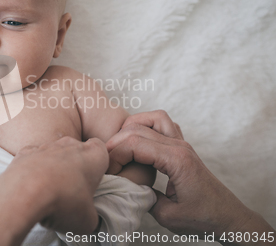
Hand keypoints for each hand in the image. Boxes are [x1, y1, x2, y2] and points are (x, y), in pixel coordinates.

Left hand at [0, 136, 108, 245]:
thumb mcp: (87, 220)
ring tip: (49, 192)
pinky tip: (31, 185)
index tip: (93, 180)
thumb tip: (85, 218)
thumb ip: (90, 214)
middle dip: (75, 167)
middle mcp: (70, 145)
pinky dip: (32, 168)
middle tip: (72, 191)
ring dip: (53, 168)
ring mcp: (46, 146)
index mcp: (93, 156)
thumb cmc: (63, 201)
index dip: (97, 164)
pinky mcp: (24, 152)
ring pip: (54, 154)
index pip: (101, 149)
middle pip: (76, 151)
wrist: (24, 193)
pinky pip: (33, 157)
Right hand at [106, 110, 274, 242]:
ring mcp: (182, 143)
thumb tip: (125, 186)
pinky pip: (162, 123)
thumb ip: (143, 198)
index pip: (135, 143)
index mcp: (176, 160)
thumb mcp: (168, 216)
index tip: (109, 172)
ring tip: (120, 147)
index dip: (114, 155)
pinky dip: (145, 125)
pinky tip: (138, 142)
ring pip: (151, 118)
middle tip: (107, 162)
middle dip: (115, 143)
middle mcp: (179, 146)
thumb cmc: (203, 217)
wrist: (227, 216)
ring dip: (130, 128)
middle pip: (137, 128)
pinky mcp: (182, 146)